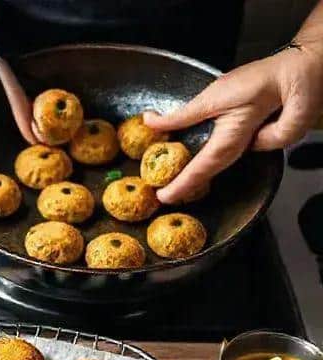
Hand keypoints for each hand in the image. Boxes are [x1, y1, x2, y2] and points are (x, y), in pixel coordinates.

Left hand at [143, 43, 322, 202]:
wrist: (298, 72)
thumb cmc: (264, 82)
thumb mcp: (214, 97)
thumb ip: (183, 114)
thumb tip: (151, 121)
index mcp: (228, 141)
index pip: (198, 170)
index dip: (180, 186)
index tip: (163, 197)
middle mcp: (238, 147)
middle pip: (206, 173)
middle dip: (185, 186)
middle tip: (164, 194)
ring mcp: (247, 143)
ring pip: (215, 164)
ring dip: (195, 175)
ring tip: (173, 182)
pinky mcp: (250, 134)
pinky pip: (224, 152)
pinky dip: (208, 159)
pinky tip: (197, 157)